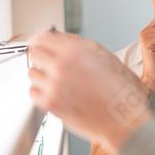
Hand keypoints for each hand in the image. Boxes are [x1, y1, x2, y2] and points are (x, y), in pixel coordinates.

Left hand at [28, 31, 151, 154]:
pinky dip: (41, 92)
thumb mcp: (103, 55)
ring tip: (56, 81)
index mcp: (75, 50)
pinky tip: (55, 93)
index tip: (39, 44)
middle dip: (40, 56)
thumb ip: (77, 44)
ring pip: (32, 73)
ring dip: (41, 75)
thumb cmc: (119, 90)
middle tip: (47, 62)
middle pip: (33, 53)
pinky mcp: (50, 104)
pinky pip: (33, 92)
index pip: (42, 37)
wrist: (122, 118)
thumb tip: (57, 37)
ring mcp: (54, 85)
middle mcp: (62, 65)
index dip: (40, 40)